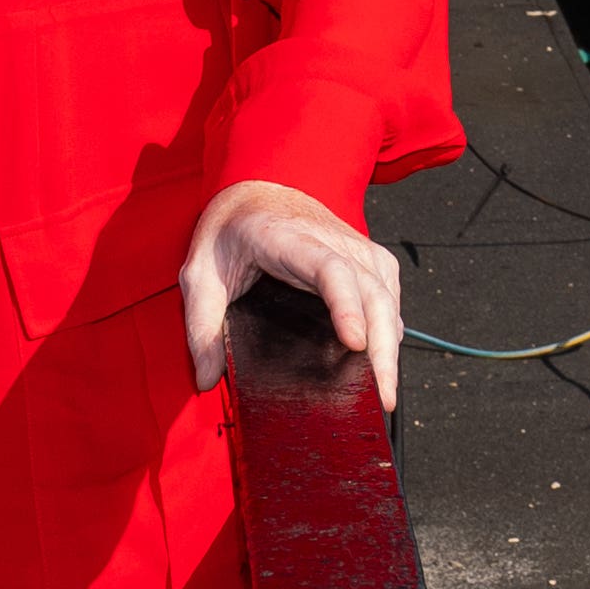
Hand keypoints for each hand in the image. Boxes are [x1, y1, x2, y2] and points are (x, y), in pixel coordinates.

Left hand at [180, 178, 402, 412]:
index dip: (347, 307)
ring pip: (388, 296)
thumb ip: (200, 327)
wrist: (253, 192)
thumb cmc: (230, 231)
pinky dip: (390, 328)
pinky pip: (389, 293)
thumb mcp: (199, 275)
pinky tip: (384, 360)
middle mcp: (332, 241)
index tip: (356, 344)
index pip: (330, 270)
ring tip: (385, 391)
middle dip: (382, 348)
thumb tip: (206, 380)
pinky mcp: (364, 258)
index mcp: (288, 240)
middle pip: (372, 292)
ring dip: (391, 345)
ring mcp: (354, 248)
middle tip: (381, 396)